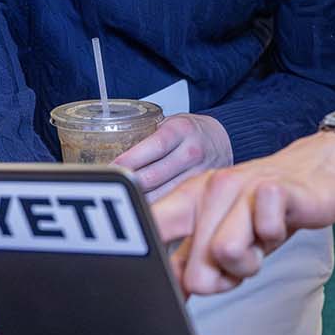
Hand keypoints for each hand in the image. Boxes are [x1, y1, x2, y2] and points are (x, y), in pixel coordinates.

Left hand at [115, 114, 233, 201]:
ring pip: (163, 194)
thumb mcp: (168, 124)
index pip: (151, 148)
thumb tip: (112, 158)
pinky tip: (146, 210)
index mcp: (180, 130)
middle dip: (129, 185)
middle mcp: (192, 151)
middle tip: (112, 189)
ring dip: (141, 200)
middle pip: (153, 176)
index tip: (110, 170)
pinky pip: (176, 203)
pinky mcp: (202, 189)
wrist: (223, 137)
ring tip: (125, 203)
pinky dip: (159, 207)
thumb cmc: (188, 131)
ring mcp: (199, 173)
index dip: (128, 162)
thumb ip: (146, 139)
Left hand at [154, 130, 334, 295]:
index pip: (148, 228)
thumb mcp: (222, 234)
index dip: (140, 262)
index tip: (141, 285)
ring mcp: (242, 186)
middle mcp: (211, 189)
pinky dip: (275, 237)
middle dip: (223, 280)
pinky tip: (280, 224)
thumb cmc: (264, 208)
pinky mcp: (274, 187)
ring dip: (251, 262)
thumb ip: (191, 261)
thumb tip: (165, 296)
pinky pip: (264, 231)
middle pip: (195, 273)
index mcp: (190, 200)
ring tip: (261, 241)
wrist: (316, 172)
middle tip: (242, 258)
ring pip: (226, 254)